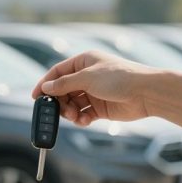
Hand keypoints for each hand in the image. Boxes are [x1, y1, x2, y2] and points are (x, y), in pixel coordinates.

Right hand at [31, 51, 157, 125]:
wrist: (146, 93)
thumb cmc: (119, 78)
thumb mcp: (87, 78)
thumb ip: (64, 84)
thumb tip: (46, 87)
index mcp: (84, 62)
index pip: (58, 72)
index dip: (45, 84)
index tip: (35, 97)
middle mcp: (87, 76)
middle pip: (63, 90)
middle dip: (59, 102)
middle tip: (59, 112)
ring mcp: (94, 92)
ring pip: (72, 104)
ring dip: (70, 112)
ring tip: (75, 117)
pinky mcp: (101, 107)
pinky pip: (84, 113)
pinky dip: (81, 118)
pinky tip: (85, 120)